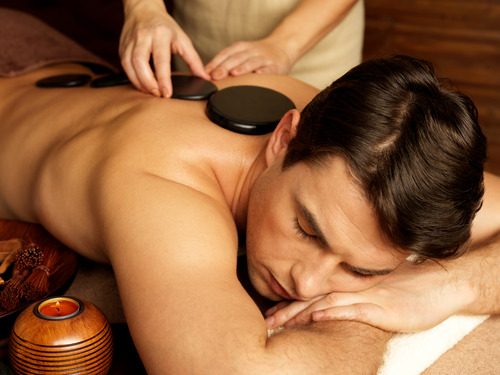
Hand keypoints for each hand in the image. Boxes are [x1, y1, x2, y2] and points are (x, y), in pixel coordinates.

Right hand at [119, 2, 208, 96]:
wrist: (143, 10)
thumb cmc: (165, 27)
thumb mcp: (182, 40)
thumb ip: (194, 61)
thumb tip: (204, 78)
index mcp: (160, 34)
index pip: (161, 60)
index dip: (163, 79)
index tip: (167, 94)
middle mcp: (143, 36)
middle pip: (140, 62)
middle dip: (148, 82)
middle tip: (158, 94)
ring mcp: (130, 41)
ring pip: (129, 65)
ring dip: (139, 82)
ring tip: (150, 92)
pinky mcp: (122, 47)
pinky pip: (124, 65)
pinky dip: (132, 78)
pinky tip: (142, 85)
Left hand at [205, 39, 293, 79]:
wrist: (283, 47)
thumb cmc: (258, 55)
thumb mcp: (241, 54)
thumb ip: (226, 62)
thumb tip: (207, 73)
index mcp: (241, 48)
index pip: (225, 54)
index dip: (215, 63)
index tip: (205, 73)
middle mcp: (251, 51)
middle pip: (236, 58)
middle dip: (225, 67)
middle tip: (215, 76)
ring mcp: (263, 58)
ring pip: (251, 62)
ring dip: (242, 68)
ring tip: (233, 74)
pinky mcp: (275, 66)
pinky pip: (268, 69)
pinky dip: (263, 72)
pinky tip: (257, 76)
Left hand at [265, 259, 476, 332]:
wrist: (439, 284)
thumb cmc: (408, 289)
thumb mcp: (375, 292)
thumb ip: (352, 297)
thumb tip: (327, 309)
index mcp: (349, 285)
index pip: (314, 292)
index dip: (292, 303)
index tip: (271, 313)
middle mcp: (353, 288)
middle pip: (315, 297)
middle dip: (288, 311)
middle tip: (267, 321)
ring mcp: (367, 296)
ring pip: (328, 303)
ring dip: (303, 313)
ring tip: (281, 323)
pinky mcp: (382, 307)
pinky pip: (354, 309)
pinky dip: (335, 312)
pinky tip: (318, 316)